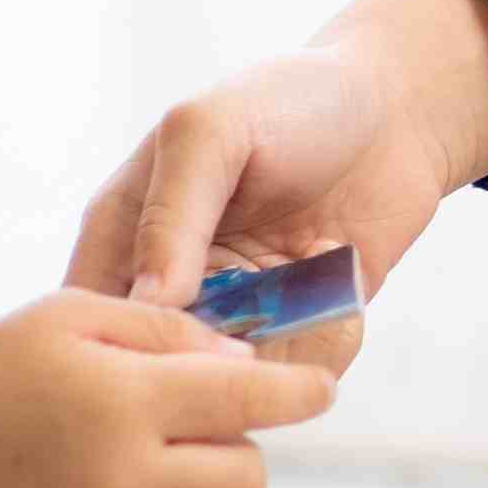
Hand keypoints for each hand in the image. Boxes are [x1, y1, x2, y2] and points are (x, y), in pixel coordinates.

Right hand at [0, 288, 330, 487]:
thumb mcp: (71, 318)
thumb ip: (166, 330)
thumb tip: (249, 363)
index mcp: (118, 402)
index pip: (246, 398)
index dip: (297, 393)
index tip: (319, 392)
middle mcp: (118, 484)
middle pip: (247, 482)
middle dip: (236, 450)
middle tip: (193, 435)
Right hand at [69, 0, 487, 366]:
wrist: (394, 109)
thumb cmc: (289, 99)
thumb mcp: (210, 130)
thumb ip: (171, 211)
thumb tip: (151, 302)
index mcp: (123, 237)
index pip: (93, 323)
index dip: (126, 347)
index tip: (194, 325)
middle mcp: (172, 288)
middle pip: (163, 373)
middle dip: (214, 361)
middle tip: (265, 313)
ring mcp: (235, 315)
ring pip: (233, 388)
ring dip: (280, 357)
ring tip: (315, 288)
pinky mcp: (297, 331)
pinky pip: (298, 376)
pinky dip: (326, 346)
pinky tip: (346, 288)